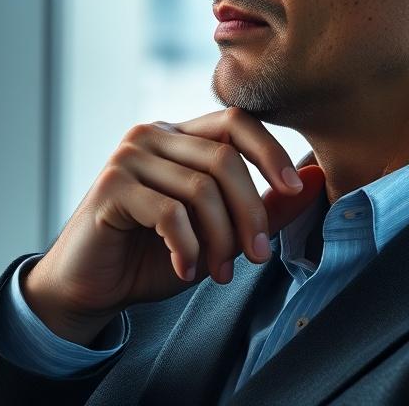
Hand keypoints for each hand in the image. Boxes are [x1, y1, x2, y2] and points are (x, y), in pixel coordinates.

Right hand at [22, 107, 325, 344]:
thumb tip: (316, 178)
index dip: (270, 151)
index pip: (236, 122)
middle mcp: (153, 135)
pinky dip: (187, 247)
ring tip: (217, 272)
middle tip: (257, 257)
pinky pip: (169, 212)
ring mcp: (129, 156)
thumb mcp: (220, 233)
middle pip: (224, 159)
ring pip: (201, 188)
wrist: (92, 287)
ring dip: (219, 239)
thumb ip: (264, 208)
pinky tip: (185, 269)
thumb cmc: (155, 256)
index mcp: (181, 135)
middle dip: (250, 212)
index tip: (294, 188)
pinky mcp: (111, 186)